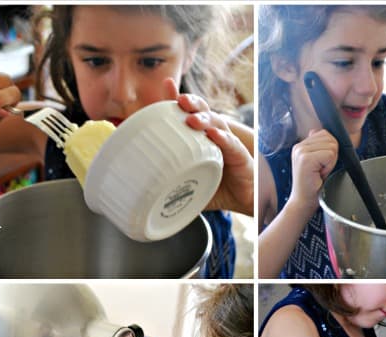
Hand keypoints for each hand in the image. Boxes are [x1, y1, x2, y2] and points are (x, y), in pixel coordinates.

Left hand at [160, 78, 253, 215]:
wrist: (243, 203)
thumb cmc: (217, 189)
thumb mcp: (189, 184)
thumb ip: (170, 182)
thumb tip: (142, 189)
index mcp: (200, 138)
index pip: (187, 114)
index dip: (177, 99)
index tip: (167, 84)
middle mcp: (214, 136)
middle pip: (203, 111)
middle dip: (192, 103)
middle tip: (180, 100)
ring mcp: (228, 144)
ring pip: (217, 124)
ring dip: (205, 119)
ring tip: (192, 120)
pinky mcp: (241, 157)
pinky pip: (232, 144)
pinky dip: (223, 139)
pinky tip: (214, 135)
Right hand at [288, 128, 338, 217]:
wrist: (303, 201)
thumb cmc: (312, 186)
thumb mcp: (316, 163)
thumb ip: (318, 147)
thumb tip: (318, 131)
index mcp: (301, 146)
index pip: (325, 134)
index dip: (329, 150)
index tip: (320, 164)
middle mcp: (299, 146)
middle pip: (330, 138)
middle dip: (331, 155)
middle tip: (320, 169)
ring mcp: (301, 152)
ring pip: (332, 146)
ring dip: (330, 162)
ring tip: (319, 172)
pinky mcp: (305, 158)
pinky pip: (330, 155)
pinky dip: (329, 166)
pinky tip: (319, 174)